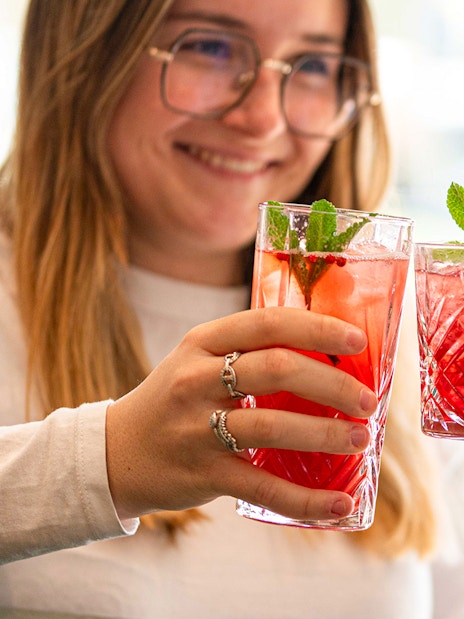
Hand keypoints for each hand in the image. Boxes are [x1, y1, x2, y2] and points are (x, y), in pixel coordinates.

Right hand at [106, 306, 376, 521]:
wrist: (118, 452)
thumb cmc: (174, 400)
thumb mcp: (198, 362)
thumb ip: (248, 355)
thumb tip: (326, 358)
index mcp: (201, 343)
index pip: (266, 323)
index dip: (316, 328)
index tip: (357, 340)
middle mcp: (196, 379)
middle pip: (276, 369)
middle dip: (332, 383)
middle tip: (367, 400)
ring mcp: (196, 427)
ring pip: (272, 426)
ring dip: (325, 433)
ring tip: (359, 438)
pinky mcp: (202, 473)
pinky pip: (262, 488)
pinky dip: (306, 500)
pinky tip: (340, 504)